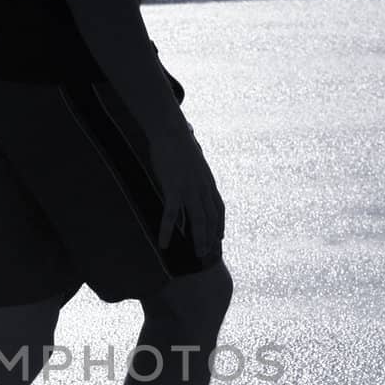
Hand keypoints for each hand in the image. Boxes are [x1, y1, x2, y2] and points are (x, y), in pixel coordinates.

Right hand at [149, 124, 224, 259]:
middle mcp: (203, 188)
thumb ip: (194, 169)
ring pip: (198, 220)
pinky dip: (167, 230)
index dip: (220, 224)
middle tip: (207, 254)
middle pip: (211, 218)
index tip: (220, 237)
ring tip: (196, 255)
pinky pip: (172, 214)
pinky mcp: (173, 188)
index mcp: (207, 181)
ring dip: (199, 239)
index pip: (218, 208)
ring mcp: (190, 189)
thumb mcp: (192, 159)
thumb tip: (192, 170)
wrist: (171, 130)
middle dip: (211, 238)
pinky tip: (164, 243)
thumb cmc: (178, 142)